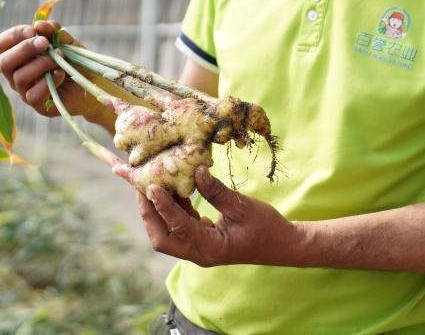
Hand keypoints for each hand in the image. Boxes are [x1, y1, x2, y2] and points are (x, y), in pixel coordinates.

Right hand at [0, 20, 68, 112]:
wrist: (93, 82)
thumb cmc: (74, 61)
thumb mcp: (66, 41)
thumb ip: (53, 32)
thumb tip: (39, 24)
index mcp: (19, 56)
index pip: (2, 44)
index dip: (14, 35)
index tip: (33, 30)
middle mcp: (17, 74)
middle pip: (4, 62)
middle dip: (24, 49)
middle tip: (44, 43)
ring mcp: (25, 91)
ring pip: (20, 78)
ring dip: (40, 64)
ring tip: (58, 59)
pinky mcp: (38, 105)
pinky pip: (33, 95)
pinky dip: (48, 81)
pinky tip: (60, 73)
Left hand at [135, 166, 302, 267]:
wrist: (283, 245)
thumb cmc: (267, 228)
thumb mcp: (243, 207)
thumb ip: (217, 191)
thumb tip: (198, 171)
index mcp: (209, 248)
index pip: (178, 227)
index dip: (163, 206)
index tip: (152, 186)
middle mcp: (198, 253)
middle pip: (161, 238)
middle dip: (149, 212)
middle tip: (141, 185)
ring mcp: (199, 248)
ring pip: (167, 233)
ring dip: (158, 210)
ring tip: (150, 183)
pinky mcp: (202, 240)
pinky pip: (180, 226)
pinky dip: (173, 209)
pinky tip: (173, 188)